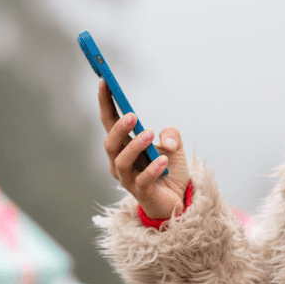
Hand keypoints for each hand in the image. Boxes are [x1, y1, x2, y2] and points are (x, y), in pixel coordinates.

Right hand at [98, 79, 189, 219]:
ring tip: (149, 135)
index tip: (104, 82)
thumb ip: (172, 134)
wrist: (179, 201)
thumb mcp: (175, 146)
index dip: (105, 102)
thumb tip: (165, 139)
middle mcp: (120, 162)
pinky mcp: (141, 193)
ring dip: (134, 146)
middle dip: (119, 129)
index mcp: (124, 146)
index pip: (110, 121)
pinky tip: (163, 160)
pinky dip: (152, 169)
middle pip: (110, 144)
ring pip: (121, 162)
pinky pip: (142, 180)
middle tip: (132, 116)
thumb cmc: (169, 172)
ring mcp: (128, 179)